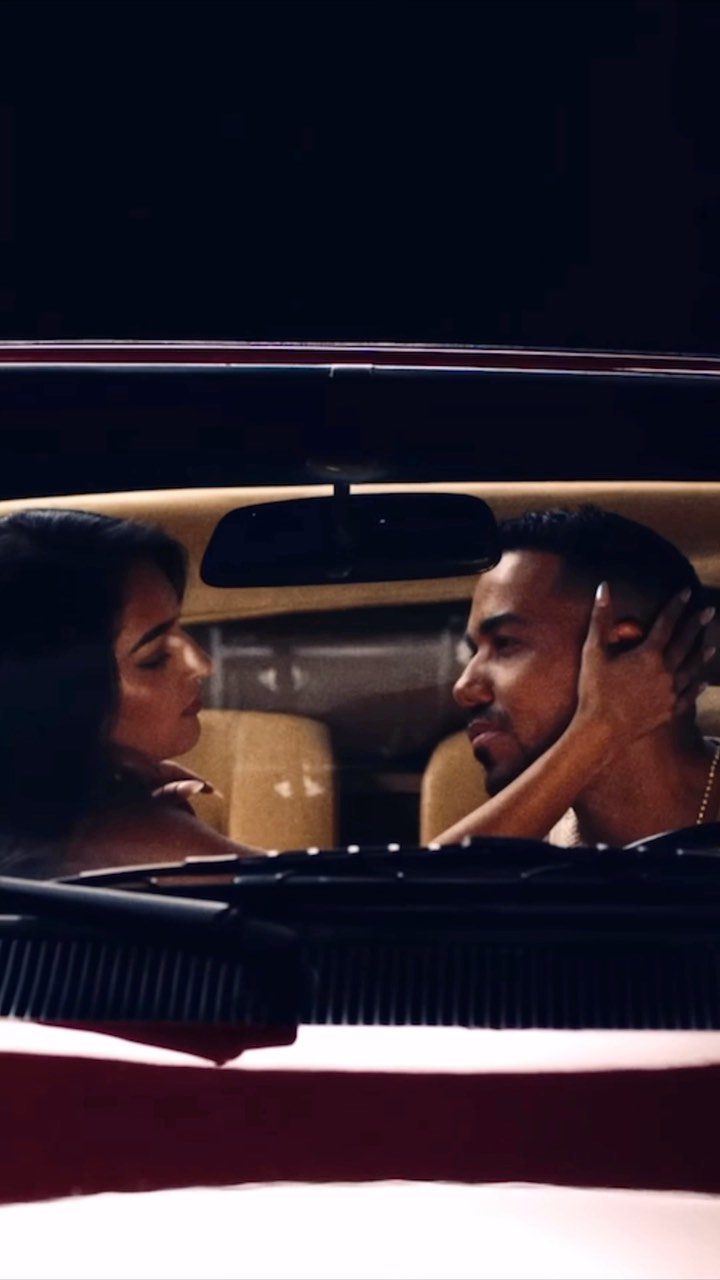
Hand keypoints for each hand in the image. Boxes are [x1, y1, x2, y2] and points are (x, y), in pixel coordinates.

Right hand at [574, 584, 714, 746]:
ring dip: (700, 654)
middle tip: (709, 611)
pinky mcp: (669, 710)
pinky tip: (701, 681)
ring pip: (691, 668)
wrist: (602, 731)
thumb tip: (604, 587)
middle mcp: (666, 671)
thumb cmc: (594, 690)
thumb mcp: (594, 651)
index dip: (677, 605)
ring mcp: (670, 692)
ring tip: (709, 644)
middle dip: (696, 625)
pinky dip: (696, 686)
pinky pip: (688, 695)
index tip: (688, 592)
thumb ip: (601, 618)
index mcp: (649, 654)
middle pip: (685, 643)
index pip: (667, 622)